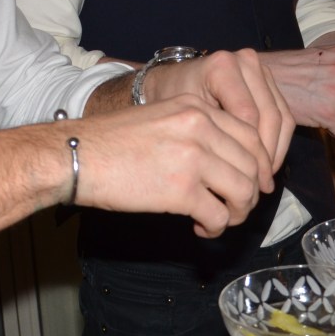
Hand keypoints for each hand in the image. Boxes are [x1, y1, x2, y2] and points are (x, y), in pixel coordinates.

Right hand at [73, 97, 270, 237]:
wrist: (78, 156)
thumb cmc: (111, 143)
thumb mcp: (160, 118)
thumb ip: (195, 131)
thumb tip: (226, 163)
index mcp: (195, 107)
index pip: (250, 134)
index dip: (256, 164)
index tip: (249, 182)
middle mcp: (199, 126)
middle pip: (252, 164)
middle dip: (250, 192)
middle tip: (234, 207)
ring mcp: (193, 156)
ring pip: (243, 191)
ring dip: (237, 212)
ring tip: (220, 219)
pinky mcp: (181, 189)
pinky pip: (220, 215)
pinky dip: (215, 227)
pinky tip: (199, 227)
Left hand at [141, 49, 292, 178]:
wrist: (169, 81)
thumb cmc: (169, 103)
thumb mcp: (184, 121)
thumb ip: (210, 142)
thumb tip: (237, 182)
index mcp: (222, 67)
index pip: (247, 117)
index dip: (249, 154)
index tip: (245, 183)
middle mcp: (245, 61)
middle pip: (269, 117)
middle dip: (266, 157)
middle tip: (259, 188)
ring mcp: (259, 69)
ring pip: (282, 118)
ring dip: (275, 152)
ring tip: (263, 180)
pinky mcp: (268, 80)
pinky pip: (283, 115)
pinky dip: (277, 142)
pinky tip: (265, 165)